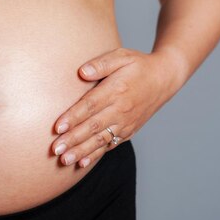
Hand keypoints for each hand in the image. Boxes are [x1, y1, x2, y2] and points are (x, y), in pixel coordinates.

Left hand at [51, 48, 176, 167]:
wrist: (165, 78)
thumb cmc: (138, 65)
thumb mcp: (122, 56)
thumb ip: (101, 64)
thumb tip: (82, 72)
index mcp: (116, 90)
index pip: (90, 106)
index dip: (73, 117)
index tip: (57, 127)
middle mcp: (120, 110)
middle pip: (92, 127)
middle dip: (73, 140)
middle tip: (55, 149)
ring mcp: (125, 123)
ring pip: (100, 140)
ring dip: (81, 151)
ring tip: (64, 160)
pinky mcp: (129, 131)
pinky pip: (110, 145)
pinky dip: (96, 155)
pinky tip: (82, 163)